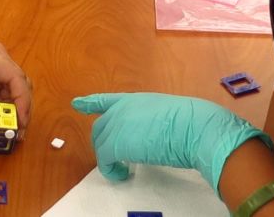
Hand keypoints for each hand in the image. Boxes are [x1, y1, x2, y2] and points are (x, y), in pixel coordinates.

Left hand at [72, 93, 271, 192]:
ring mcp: (117, 124)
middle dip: (104, 143)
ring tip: (122, 169)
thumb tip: (150, 137)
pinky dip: (111, 170)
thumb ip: (150, 122)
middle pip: (100, 127)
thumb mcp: (166, 116)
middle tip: (115, 158)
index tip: (77, 103)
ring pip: (100, 144)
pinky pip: (104, 160)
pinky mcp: (115, 143)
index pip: (106, 100)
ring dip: (109, 159)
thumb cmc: (191, 122)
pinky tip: (123, 175)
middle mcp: (122, 108)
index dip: (91, 102)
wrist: (196, 127)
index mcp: (136, 100)